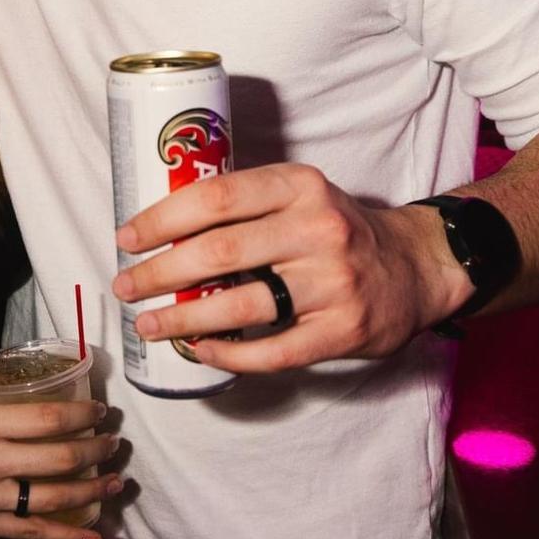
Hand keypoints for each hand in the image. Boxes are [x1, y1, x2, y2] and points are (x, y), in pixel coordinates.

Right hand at [0, 399, 121, 538]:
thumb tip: (21, 410)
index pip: (45, 417)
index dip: (80, 413)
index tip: (100, 409)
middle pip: (58, 457)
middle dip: (95, 451)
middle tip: (115, 444)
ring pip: (53, 497)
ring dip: (91, 491)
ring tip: (115, 483)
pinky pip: (33, 534)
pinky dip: (69, 538)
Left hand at [112, 163, 471, 371]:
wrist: (414, 267)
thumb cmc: (334, 229)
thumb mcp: (299, 194)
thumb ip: (245, 204)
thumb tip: (159, 226)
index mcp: (299, 185)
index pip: (216, 197)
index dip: (162, 219)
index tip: (126, 237)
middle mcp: (318, 229)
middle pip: (219, 253)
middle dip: (159, 272)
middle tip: (125, 285)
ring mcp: (333, 282)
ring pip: (240, 305)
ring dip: (183, 318)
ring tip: (148, 323)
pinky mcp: (343, 330)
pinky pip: (272, 350)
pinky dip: (227, 353)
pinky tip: (199, 349)